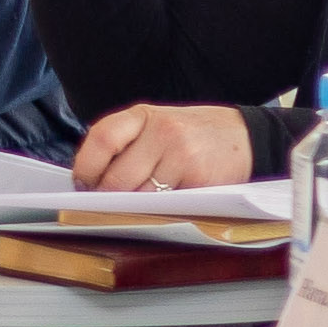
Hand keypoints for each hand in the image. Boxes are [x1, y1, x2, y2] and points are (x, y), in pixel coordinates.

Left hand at [67, 103, 258, 193]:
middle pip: (116, 177)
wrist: (246, 137)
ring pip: (139, 196)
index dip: (86, 167)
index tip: (81, 184)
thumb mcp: (157, 126)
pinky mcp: (199, 177)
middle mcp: (161, 131)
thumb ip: (126, 145)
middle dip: (107, 198)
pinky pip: (165, 204)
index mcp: (143, 115)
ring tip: (137, 205)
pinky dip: (158, 210)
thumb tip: (88, 181)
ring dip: (132, 207)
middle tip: (105, 205)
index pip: (101, 138)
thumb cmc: (192, 136)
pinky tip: (162, 206)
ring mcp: (181, 154)